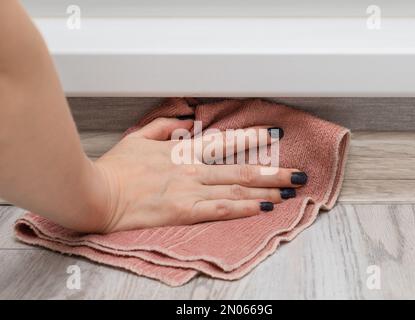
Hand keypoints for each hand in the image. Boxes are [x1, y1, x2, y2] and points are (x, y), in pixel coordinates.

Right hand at [89, 117, 306, 232]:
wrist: (97, 192)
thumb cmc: (116, 168)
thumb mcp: (139, 137)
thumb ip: (165, 127)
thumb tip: (187, 121)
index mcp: (182, 151)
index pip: (225, 142)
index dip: (251, 139)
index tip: (271, 136)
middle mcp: (193, 169)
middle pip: (241, 168)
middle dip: (274, 170)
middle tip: (298, 171)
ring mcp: (190, 190)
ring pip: (237, 189)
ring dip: (267, 190)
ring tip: (291, 190)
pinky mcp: (184, 211)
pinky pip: (221, 209)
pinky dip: (245, 208)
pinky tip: (264, 208)